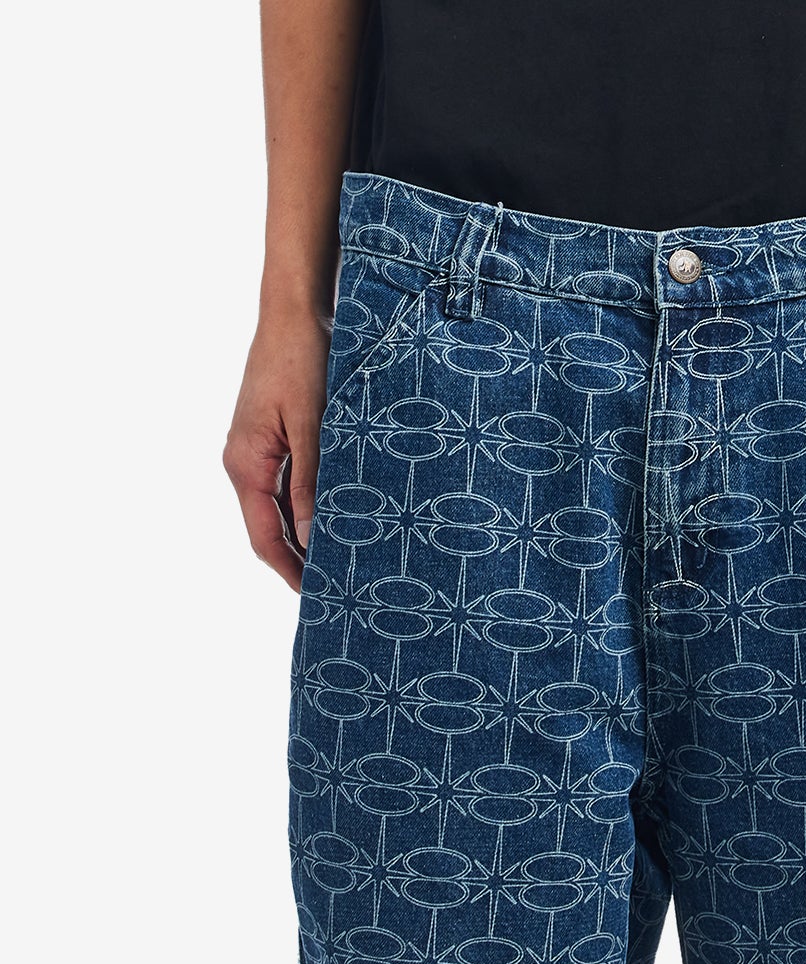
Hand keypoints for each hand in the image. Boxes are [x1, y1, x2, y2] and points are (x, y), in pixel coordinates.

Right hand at [223, 306, 329, 592]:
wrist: (295, 309)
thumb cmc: (303, 359)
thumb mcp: (314, 426)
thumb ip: (311, 485)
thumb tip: (313, 541)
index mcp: (245, 464)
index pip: (264, 537)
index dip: (292, 572)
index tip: (321, 600)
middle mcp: (245, 463)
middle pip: (271, 530)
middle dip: (302, 562)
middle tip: (342, 590)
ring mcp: (258, 452)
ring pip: (282, 510)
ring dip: (310, 536)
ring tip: (347, 561)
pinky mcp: (274, 439)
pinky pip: (290, 487)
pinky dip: (312, 508)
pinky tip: (342, 518)